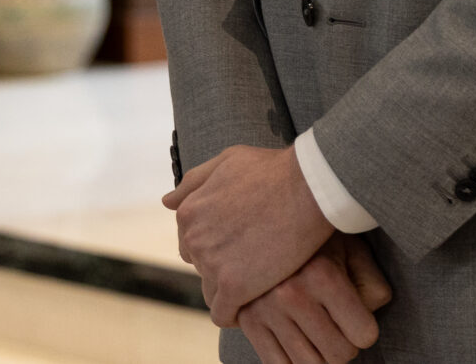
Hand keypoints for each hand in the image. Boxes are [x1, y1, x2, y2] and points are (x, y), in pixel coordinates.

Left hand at [163, 144, 334, 325]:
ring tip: (261, 280)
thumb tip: (167, 201)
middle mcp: (193, 239)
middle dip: (224, 264)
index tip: (241, 242)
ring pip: (213, 291)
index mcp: (188, 212)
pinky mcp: (234, 287)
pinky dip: (235, 315)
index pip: (191, 242)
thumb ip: (195, 182)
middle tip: (255, 258)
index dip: (218, 243)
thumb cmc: (273, 170)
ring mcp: (212, 264)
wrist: (308, 187)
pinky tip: (254, 305)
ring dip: (233, 288)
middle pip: (202, 266)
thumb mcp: (227, 161)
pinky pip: (223, 314)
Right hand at [238, 234, 392, 363]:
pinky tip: (298, 337)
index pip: (364, 335)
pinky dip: (294, 358)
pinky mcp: (248, 322)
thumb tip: (366, 324)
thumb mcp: (353, 250)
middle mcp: (290, 295)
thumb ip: (371, 285)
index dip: (366, 328)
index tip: (358, 316)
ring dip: (320, 353)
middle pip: (339, 355)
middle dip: (345, 343)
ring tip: (318, 327)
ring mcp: (265, 311)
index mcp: (323, 274)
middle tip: (338, 322)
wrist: (265, 221)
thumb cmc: (320, 240)